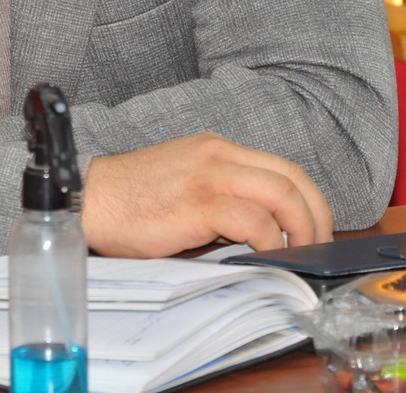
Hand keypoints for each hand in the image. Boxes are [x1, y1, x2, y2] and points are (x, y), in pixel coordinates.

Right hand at [80, 133, 332, 256]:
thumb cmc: (130, 201)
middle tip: (318, 246)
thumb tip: (260, 233)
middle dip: (317, 215)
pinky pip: (254, 220)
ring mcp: (210, 175)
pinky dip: (272, 240)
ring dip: (302, 229)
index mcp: (217, 149)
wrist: (88, 199)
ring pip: (282, 194)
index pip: (283, 168)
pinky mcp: (198, 203)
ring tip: (300, 255)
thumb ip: (221, 198)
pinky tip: (269, 256)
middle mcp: (219, 154)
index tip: (314, 229)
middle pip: (292, 178)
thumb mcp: (184, 186)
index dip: (309, 200)